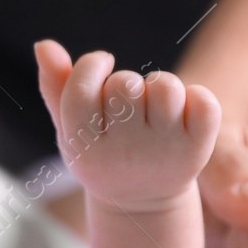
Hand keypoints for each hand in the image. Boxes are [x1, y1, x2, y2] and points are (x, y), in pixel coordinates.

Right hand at [35, 41, 220, 211]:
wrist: (142, 204)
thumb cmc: (101, 154)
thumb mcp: (70, 129)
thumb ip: (54, 86)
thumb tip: (43, 44)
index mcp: (85, 148)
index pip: (81, 90)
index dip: (92, 65)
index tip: (101, 64)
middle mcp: (123, 153)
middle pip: (124, 84)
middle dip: (125, 82)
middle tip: (126, 103)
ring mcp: (163, 152)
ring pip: (165, 87)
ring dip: (160, 86)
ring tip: (154, 104)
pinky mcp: (197, 150)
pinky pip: (203, 100)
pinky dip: (196, 97)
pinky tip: (183, 112)